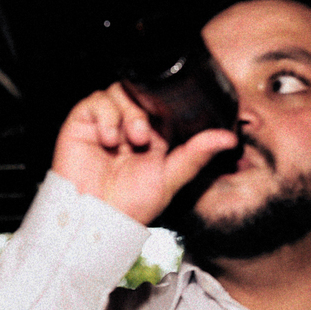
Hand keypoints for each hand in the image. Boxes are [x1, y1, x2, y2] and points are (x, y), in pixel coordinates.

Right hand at [52, 83, 238, 223]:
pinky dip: (105, 116)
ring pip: (119, 91)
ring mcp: (105, 123)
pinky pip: (95, 101)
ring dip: (127, 113)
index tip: (171, 117)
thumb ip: (196, 154)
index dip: (166, 104)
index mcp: (152, 135)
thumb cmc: (129, 206)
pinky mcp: (82, 124)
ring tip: (127, 140)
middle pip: (140, 92)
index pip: (161, 103)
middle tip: (144, 138)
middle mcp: (128, 126)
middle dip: (144, 111)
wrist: (96, 217)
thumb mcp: (170, 178)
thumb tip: (228, 138)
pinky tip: (107, 139)